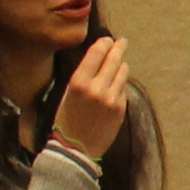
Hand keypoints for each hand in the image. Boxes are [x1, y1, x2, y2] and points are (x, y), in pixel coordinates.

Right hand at [53, 33, 133, 162]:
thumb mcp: (67, 94)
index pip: (96, 53)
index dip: (104, 44)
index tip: (107, 40)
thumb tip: (97, 57)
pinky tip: (114, 86)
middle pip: (113, 59)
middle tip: (121, 42)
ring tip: (119, 63)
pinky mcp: (120, 108)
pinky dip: (119, 85)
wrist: (75, 150)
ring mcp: (111, 98)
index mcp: (78, 82)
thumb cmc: (67, 120)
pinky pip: (123, 88)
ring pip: (122, 72)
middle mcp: (96, 88)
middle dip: (118, 48)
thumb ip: (83, 76)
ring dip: (121, 66)